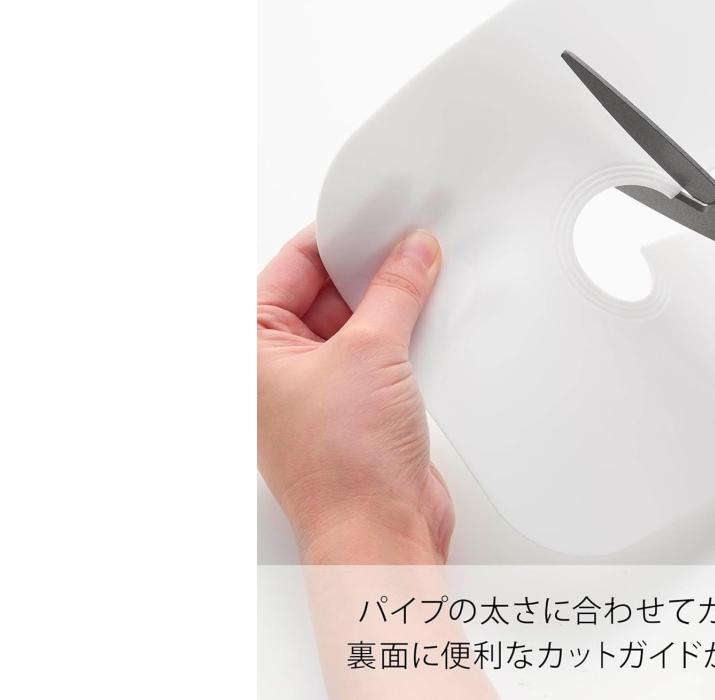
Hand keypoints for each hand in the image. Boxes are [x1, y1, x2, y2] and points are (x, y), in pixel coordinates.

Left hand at [257, 225, 451, 563]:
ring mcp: (321, 387)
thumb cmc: (342, 469)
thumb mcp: (370, 352)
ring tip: (426, 276)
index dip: (338, 234)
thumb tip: (410, 252)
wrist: (379, 533)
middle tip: (411, 240)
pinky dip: (406, 332)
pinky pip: (382, 351)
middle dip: (370, 267)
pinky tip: (432, 316)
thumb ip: (395, 292)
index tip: (378, 211)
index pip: (295, 263)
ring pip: (359, 320)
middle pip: (328, 290)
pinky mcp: (360, 405)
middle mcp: (280, 366)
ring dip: (393, 302)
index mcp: (252, 348)